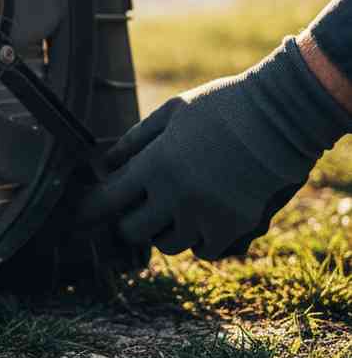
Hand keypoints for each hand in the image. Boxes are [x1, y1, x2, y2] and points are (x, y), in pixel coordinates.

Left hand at [76, 38, 349, 259]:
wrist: (280, 117)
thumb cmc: (220, 107)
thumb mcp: (170, 114)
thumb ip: (133, 142)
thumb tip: (102, 164)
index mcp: (156, 164)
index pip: (109, 201)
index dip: (89, 212)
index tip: (77, 218)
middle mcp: (177, 196)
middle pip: (132, 231)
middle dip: (128, 221)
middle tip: (135, 207)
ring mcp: (207, 214)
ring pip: (167, 244)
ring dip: (163, 230)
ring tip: (171, 206)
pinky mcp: (235, 226)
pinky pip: (203, 250)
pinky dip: (196, 239)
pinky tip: (198, 218)